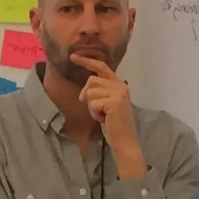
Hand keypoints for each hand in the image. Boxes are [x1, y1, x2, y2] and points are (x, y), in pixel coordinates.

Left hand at [71, 54, 145, 170]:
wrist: (125, 141)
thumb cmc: (114, 125)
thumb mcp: (107, 103)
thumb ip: (101, 91)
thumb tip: (86, 87)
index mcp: (120, 84)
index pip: (101, 66)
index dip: (86, 61)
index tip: (73, 57)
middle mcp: (121, 86)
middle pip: (92, 80)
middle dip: (87, 95)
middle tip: (94, 109)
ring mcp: (118, 93)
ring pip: (91, 92)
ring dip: (91, 107)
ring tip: (102, 115)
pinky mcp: (114, 102)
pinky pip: (93, 103)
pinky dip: (94, 113)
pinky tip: (103, 119)